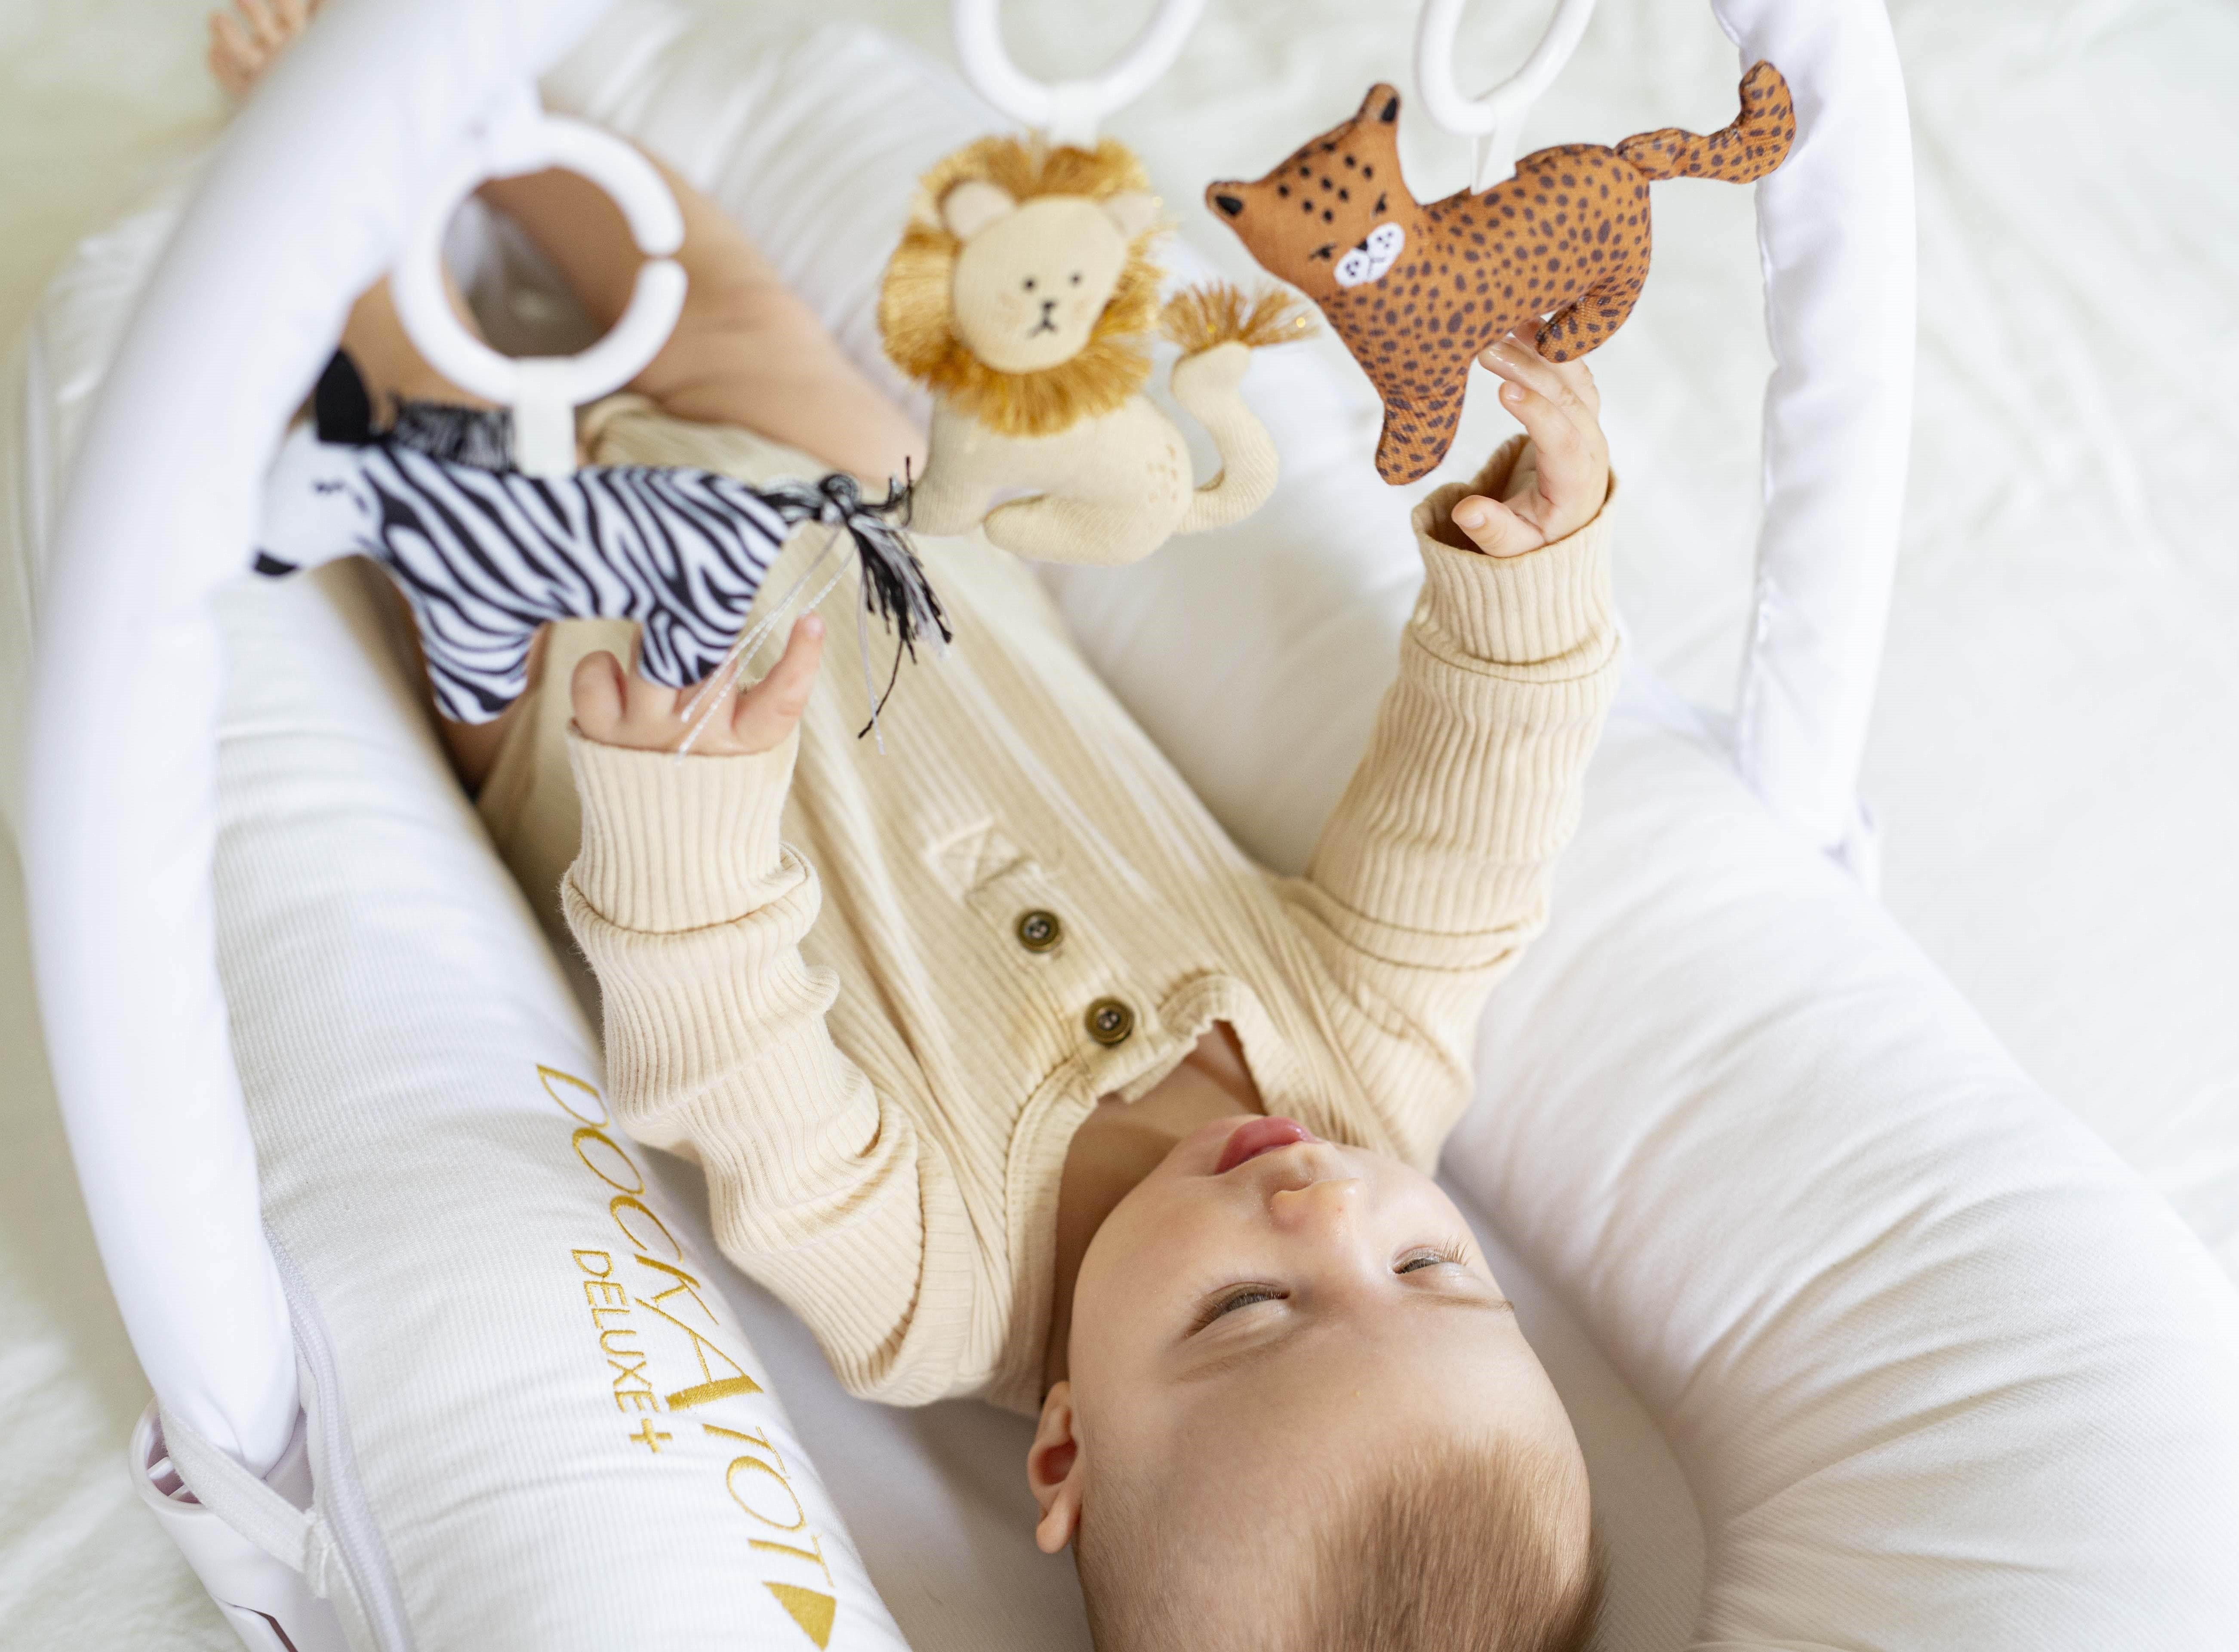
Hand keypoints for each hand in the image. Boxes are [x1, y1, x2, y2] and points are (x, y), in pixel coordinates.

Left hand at [570, 615, 824, 755]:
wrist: (657, 832)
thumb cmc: (707, 761)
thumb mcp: (741, 733)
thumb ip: (742, 682)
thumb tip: (721, 612)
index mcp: (744, 742)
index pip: (780, 701)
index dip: (800, 660)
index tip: (812, 619)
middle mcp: (693, 741)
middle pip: (707, 662)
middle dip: (707, 636)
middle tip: (701, 636)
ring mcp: (643, 736)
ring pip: (654, 657)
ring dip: (659, 642)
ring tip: (661, 656)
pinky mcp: (599, 731)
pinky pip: (594, 674)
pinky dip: (600, 666)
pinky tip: (614, 678)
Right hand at [1447, 319, 1609, 556]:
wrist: (1563, 524)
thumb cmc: (1534, 536)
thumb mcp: (1512, 548)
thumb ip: (1492, 531)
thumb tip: (1466, 513)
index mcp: (1579, 483)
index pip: (1564, 442)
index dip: (1537, 415)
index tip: (1502, 390)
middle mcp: (1593, 447)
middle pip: (1567, 402)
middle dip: (1528, 372)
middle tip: (1485, 348)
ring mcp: (1590, 421)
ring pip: (1573, 376)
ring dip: (1538, 348)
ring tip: (1502, 323)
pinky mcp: (1580, 405)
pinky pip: (1571, 366)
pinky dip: (1549, 342)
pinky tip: (1522, 319)